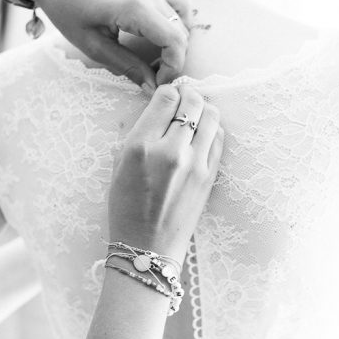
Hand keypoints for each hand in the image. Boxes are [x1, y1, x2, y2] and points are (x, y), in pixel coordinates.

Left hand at [17, 0, 189, 88]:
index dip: (172, 68)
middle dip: (173, 61)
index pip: (175, 42)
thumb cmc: (66, 6)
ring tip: (155, 61)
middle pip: (181, 34)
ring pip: (181, 22)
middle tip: (152, 77)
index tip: (156, 82)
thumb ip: (127, 66)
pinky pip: (177, 6)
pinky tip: (164, 38)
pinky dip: (178, 24)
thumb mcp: (93, 45)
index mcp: (135, 8)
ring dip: (174, 46)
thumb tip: (151, 87)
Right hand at [108, 83, 222, 263]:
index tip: (168, 95)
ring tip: (195, 114)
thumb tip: (155, 109)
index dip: (168, 91)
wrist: (147, 247)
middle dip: (188, 95)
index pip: (166, 99)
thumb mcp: (118, 166)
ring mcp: (195, 164)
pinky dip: (213, 129)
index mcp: (141, 146)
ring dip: (204, 109)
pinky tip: (203, 133)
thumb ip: (136, 134)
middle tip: (184, 99)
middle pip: (192, 102)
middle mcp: (170, 151)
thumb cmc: (127, 208)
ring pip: (212, 116)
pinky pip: (219, 139)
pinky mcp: (210, 177)